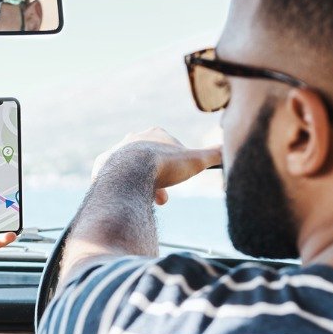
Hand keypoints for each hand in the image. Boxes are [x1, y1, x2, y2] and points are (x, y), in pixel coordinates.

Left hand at [91, 127, 221, 204]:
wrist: (129, 174)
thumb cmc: (164, 165)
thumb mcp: (195, 161)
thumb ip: (213, 155)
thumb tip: (228, 149)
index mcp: (156, 134)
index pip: (170, 148)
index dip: (178, 166)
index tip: (180, 180)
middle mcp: (134, 138)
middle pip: (151, 160)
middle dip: (160, 178)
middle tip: (163, 198)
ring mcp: (117, 151)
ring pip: (133, 169)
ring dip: (142, 184)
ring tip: (148, 200)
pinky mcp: (104, 165)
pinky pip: (114, 177)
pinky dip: (122, 187)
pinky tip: (128, 197)